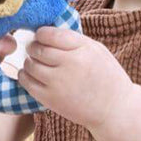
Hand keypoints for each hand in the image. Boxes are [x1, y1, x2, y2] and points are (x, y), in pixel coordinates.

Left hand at [16, 25, 134, 130]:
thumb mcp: (97, 50)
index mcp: (82, 49)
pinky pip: (27, 83)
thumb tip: (47, 31)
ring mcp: (58, 83)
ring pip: (30, 65)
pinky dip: (25, 76)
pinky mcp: (50, 99)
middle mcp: (69, 64)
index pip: (50, 34)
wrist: (114, 109)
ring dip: (29, 62)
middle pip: (37, 49)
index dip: (41, 34)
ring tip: (36, 63)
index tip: (41, 36)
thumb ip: (74, 39)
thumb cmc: (106, 76)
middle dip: (33, 47)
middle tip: (36, 49)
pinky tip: (33, 75)